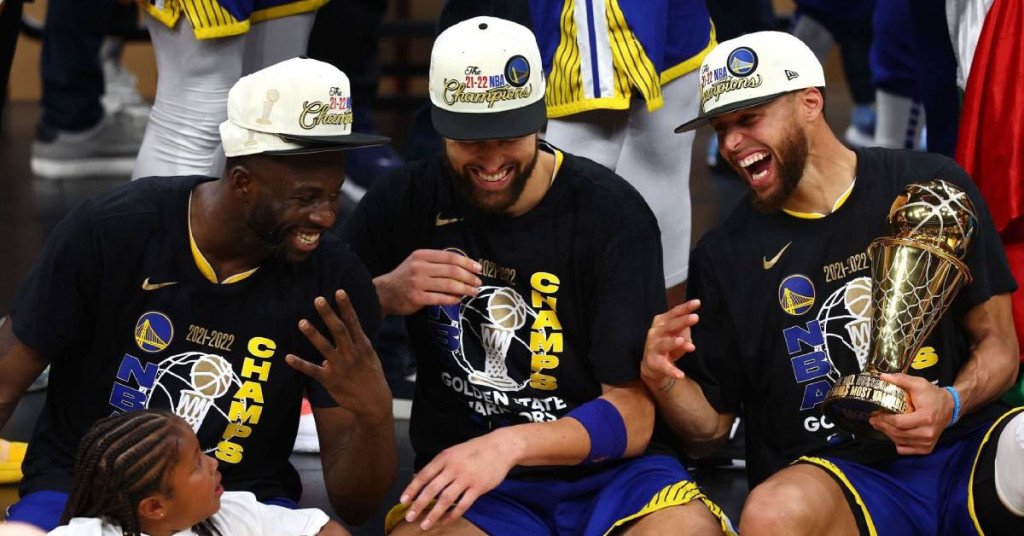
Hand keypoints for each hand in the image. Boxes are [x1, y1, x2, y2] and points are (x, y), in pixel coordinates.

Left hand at [285, 290, 390, 422]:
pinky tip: (288, 357)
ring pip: (325, 348)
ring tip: (301, 322)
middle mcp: (352, 354)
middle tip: (318, 299)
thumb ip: (355, 345)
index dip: (346, 307)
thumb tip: (342, 336)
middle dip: (328, 314)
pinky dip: (300, 364)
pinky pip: (313, 371)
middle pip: (338, 330)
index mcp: (363, 346)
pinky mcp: (331, 381)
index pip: (353, 322)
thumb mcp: (370, 358)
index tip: (339, 291)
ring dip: (313, 334)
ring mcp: (341, 367)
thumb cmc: (372, 377)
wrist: (375, 403)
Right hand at [375, 249, 482, 314]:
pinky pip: (441, 298)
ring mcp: (418, 282)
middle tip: (478, 282)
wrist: (383, 293)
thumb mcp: (417, 263)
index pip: (450, 257)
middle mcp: (420, 267)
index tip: (478, 268)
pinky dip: (452, 299)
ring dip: (465, 289)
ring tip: (473, 292)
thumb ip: (436, 263)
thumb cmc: (405, 278)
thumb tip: (463, 268)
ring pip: (449, 285)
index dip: (467, 262)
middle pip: (452, 271)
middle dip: (469, 277)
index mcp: (422, 255)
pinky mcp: (417, 297)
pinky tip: (458, 300)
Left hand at [400, 432, 517, 530]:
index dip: (412, 489)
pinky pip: (463, 505)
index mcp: (445, 457)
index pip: (424, 475)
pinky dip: (452, 515)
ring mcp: (466, 478)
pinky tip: (445, 521)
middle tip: (409, 517)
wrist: (501, 447)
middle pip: (432, 489)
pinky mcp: (478, 487)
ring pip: (446, 500)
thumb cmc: (475, 450)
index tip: (403, 501)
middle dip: (418, 505)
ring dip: (433, 514)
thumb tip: (417, 478)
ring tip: (424, 525)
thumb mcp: (453, 452)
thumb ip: (437, 466)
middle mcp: (453, 467)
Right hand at [640, 300, 700, 391]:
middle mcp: (655, 333)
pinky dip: (672, 371)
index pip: (674, 313)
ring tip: (682, 342)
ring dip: (673, 343)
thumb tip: (691, 330)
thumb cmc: (668, 345)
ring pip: (664, 344)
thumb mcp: (677, 335)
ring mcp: (653, 347)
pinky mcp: (655, 363)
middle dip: (682, 322)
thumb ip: (685, 331)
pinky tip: (680, 375)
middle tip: (695, 318)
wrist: (652, 366)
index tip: (697, 303)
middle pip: (670, 326)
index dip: (685, 308)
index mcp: (661, 322)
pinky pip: (665, 367)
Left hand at [869, 373, 953, 454]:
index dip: (884, 419)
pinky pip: (906, 449)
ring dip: (887, 434)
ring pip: (900, 442)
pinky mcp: (927, 448)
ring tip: (879, 425)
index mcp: (925, 417)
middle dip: (882, 426)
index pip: (899, 422)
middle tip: (873, 420)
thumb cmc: (933, 395)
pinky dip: (896, 442)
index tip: (875, 414)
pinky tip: (892, 433)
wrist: (950, 407)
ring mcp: (928, 442)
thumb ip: (901, 379)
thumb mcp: (918, 383)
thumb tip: (882, 376)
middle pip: (897, 433)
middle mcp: (927, 433)